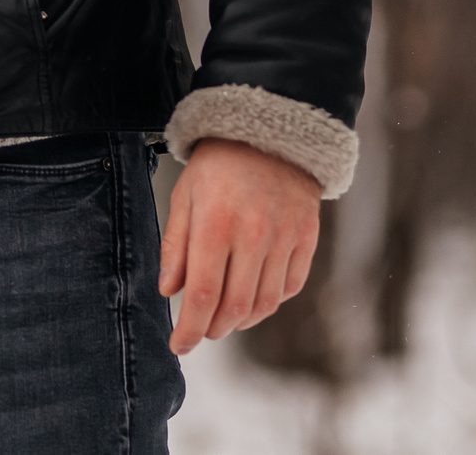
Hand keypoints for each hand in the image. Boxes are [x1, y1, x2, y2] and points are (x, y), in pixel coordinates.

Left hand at [158, 138, 320, 354]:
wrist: (270, 130)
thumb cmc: (218, 164)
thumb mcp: (184, 197)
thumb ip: (175, 246)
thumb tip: (169, 291)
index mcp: (216, 224)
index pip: (203, 295)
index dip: (190, 328)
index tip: (179, 345)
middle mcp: (254, 235)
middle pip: (235, 306)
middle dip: (214, 328)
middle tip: (201, 331)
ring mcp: (285, 238)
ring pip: (265, 303)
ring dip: (242, 320)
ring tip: (225, 319)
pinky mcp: (307, 238)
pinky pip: (290, 286)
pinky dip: (271, 302)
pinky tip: (254, 297)